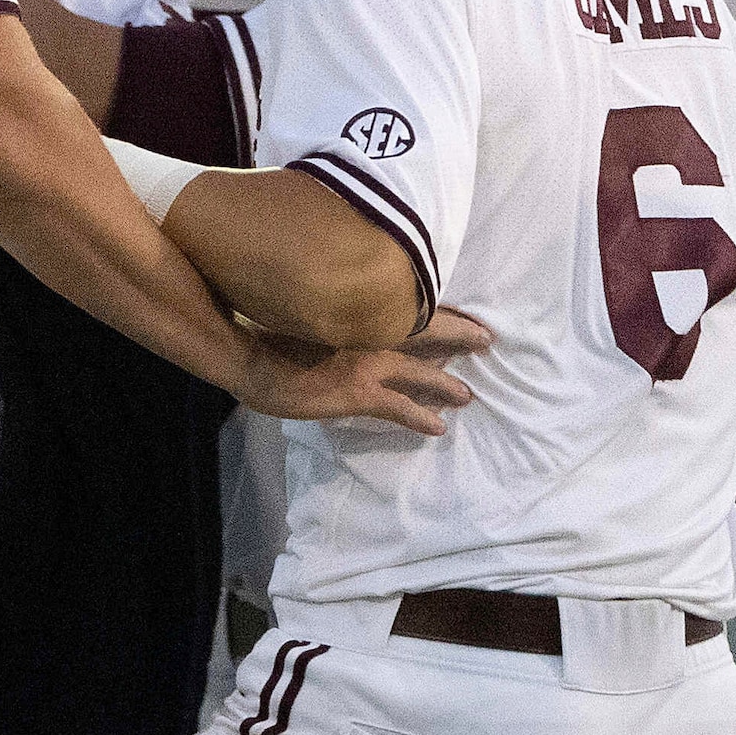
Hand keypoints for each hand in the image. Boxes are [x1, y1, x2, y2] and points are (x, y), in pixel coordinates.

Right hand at [245, 309, 490, 437]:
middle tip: (487, 340)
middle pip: (427, 330)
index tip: (457, 308)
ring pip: (422, 371)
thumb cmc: (266, 330)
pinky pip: (400, 406)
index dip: (436, 307)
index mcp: (358, 309)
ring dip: (447, 384)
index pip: (407, 306)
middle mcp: (369, 331)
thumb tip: (344, 313)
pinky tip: (438, 428)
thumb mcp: (304, 309)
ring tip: (468, 396)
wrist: (248, 354)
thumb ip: (331, 311)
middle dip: (460, 335)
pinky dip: (422, 417)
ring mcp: (367, 361)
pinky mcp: (359, 392)